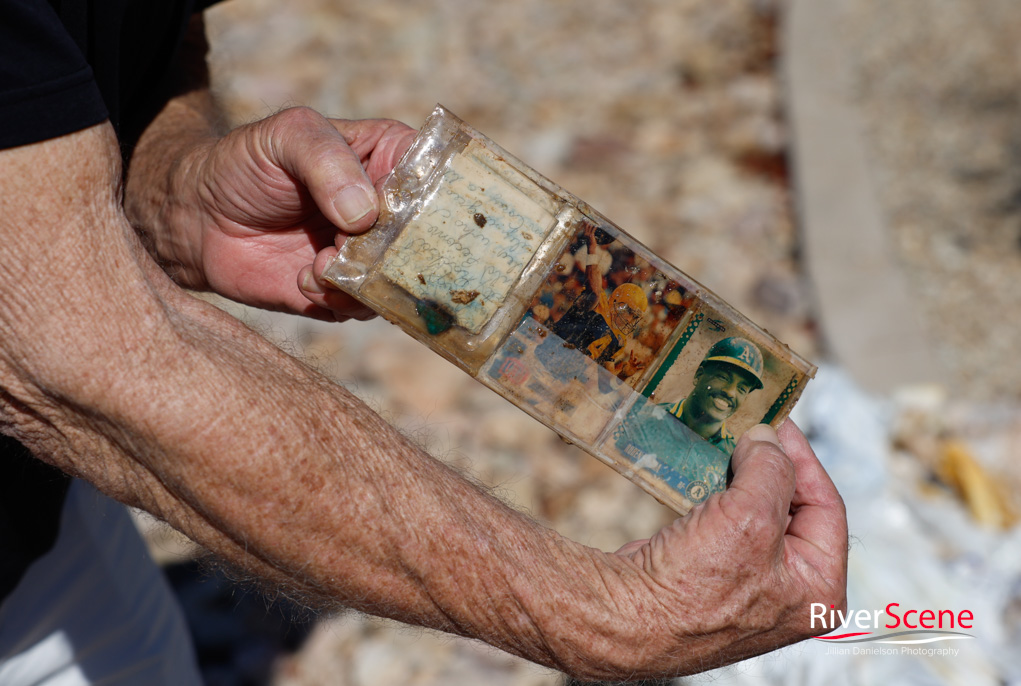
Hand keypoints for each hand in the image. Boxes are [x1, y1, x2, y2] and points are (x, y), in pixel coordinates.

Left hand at [160, 107, 415, 319]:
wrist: (196, 217)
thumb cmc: (245, 163)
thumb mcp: (287, 137)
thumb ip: (326, 161)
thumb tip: (364, 214)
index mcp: (389, 161)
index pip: (439, 181)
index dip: (436, 202)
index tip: (407, 217)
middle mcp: (389, 212)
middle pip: (427, 241)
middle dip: (399, 253)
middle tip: (357, 248)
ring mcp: (370, 255)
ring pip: (399, 281)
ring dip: (363, 280)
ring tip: (319, 264)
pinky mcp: (346, 293)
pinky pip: (363, 308)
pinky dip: (337, 300)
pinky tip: (304, 279)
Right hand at [606, 421, 846, 676]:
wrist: (627, 617)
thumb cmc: (694, 586)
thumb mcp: (749, 516)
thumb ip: (771, 469)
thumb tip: (767, 438)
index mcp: (818, 588)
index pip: (827, 506)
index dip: (803, 459)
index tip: (778, 423)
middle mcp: (790, 591)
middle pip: (793, 508)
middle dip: (770, 467)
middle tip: (751, 429)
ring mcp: (751, 585)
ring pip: (757, 512)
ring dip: (741, 477)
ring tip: (726, 444)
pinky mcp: (714, 575)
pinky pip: (727, 523)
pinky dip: (718, 495)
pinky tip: (705, 473)